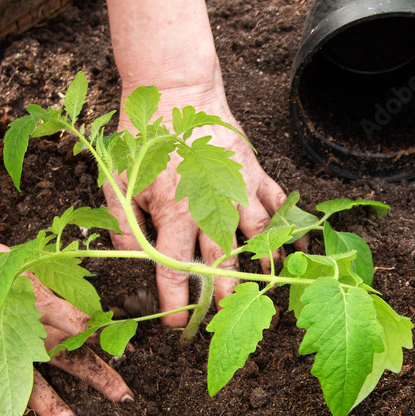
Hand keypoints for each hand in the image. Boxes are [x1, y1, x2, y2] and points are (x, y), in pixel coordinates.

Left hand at [104, 83, 302, 326]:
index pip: (175, 270)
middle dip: (225, 293)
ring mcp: (238, 189)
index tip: (176, 324)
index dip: (175, 302)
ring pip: (258, 237)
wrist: (174, 91)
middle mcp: (212, 206)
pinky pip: (278, 204)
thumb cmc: (143, 138)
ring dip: (263, 265)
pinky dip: (290, 227)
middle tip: (225, 315)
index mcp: (175, 213)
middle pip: (223, 262)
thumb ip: (123, 225)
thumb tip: (131, 259)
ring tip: (265, 288)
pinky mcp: (254, 173)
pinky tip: (296, 247)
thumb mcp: (117, 181)